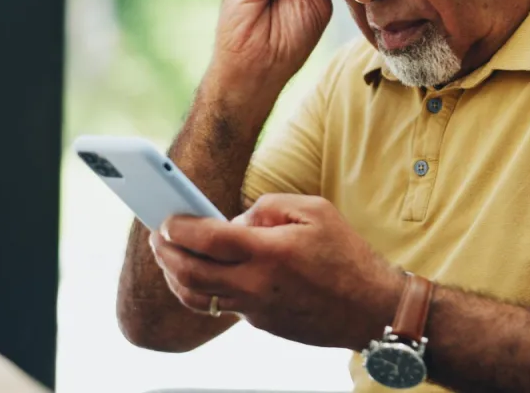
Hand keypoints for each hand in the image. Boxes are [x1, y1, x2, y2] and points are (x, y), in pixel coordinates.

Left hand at [149, 194, 405, 349]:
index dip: (179, 226)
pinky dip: (203, 288)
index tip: (167, 217)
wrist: (371, 308)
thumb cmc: (347, 255)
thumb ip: (270, 206)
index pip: (206, 238)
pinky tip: (203, 272)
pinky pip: (223, 305)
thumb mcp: (316, 210)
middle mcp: (256, 284)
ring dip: (175, 277)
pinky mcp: (261, 323)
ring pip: (198, 297)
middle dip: (165, 253)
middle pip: (190, 273)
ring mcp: (256, 309)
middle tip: (158, 236)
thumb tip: (236, 218)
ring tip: (169, 257)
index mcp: (268, 252)